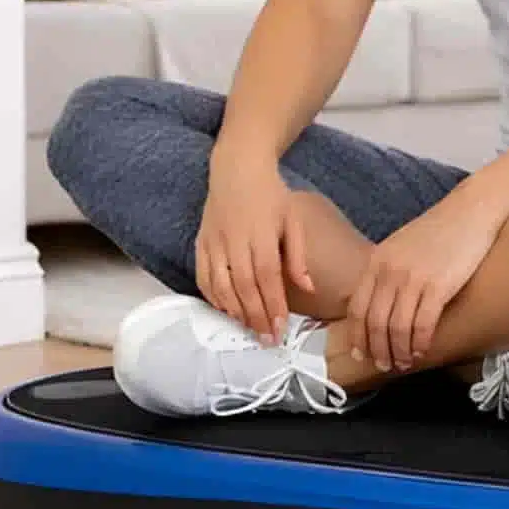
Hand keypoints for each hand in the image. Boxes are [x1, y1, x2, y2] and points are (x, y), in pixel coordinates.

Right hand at [193, 156, 312, 343]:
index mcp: (262, 233)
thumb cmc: (271, 195)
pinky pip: (203, 275)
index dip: (273, 304)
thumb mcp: (293, 220)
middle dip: (256, 316)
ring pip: (221, 284)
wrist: (237, 168)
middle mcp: (235, 239)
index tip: (280, 329)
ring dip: (234, 310)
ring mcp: (214, 241)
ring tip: (248, 328)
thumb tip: (308, 289)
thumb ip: (298, 256)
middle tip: (266, 339)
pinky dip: (212, 296)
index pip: (267, 276)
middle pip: (244, 285)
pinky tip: (225, 310)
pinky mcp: (201, 241)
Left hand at [347, 193, 503, 372]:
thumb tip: (380, 304)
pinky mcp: (438, 286)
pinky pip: (422, 324)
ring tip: (404, 363)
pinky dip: (420, 343)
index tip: (359, 354)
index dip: (357, 335)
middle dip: (377, 350)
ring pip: (397, 328)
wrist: (470, 211)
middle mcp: (389, 271)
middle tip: (383, 366)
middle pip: (374, 322)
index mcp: (377, 261)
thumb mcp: (400, 246)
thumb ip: (386, 271)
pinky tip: (422, 351)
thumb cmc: (439, 230)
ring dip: (399, 352)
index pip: (357, 307)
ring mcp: (413, 278)